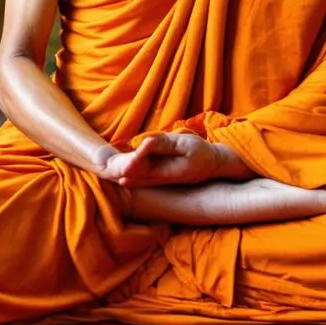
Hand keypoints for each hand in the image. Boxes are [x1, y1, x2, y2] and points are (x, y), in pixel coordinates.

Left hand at [99, 133, 222, 187]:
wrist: (215, 165)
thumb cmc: (201, 152)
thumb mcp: (184, 145)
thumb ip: (164, 144)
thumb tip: (145, 142)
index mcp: (169, 171)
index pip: (145, 167)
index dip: (132, 163)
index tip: (121, 160)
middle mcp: (165, 179)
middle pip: (140, 178)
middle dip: (126, 174)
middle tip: (110, 173)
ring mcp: (165, 181)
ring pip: (142, 181)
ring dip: (129, 178)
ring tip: (114, 177)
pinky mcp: (166, 179)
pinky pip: (147, 181)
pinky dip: (136, 180)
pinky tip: (126, 179)